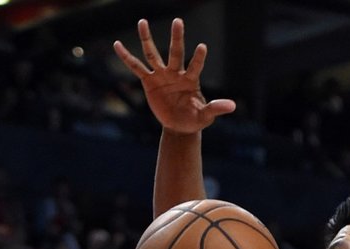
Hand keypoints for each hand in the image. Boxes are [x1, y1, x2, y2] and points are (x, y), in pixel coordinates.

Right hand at [114, 18, 235, 133]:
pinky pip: (136, 67)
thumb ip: (215, 108)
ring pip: (153, 54)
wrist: (180, 126)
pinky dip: (126, 57)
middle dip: (177, 38)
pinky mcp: (149, 81)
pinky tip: (117, 44)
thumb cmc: (194, 118)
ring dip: (147, 38)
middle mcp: (175, 73)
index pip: (195, 66)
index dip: (199, 58)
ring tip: (142, 21)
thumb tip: (232, 106)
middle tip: (178, 21)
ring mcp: (161, 75)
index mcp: (190, 80)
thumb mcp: (205, 115)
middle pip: (175, 52)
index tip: (203, 47)